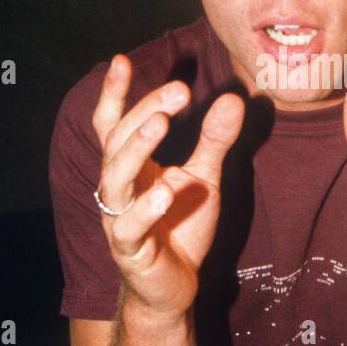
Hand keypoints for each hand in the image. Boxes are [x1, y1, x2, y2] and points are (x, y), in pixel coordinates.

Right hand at [92, 54, 244, 320]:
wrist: (175, 285)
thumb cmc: (182, 226)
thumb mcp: (205, 177)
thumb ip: (215, 140)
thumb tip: (233, 98)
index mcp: (131, 166)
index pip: (113, 124)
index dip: (115, 94)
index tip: (122, 60)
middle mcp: (118, 188)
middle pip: (117, 141)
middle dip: (144, 112)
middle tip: (177, 90)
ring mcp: (118, 218)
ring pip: (115, 179)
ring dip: (136, 149)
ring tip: (160, 125)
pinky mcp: (130, 250)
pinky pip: (129, 227)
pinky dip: (146, 209)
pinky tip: (166, 191)